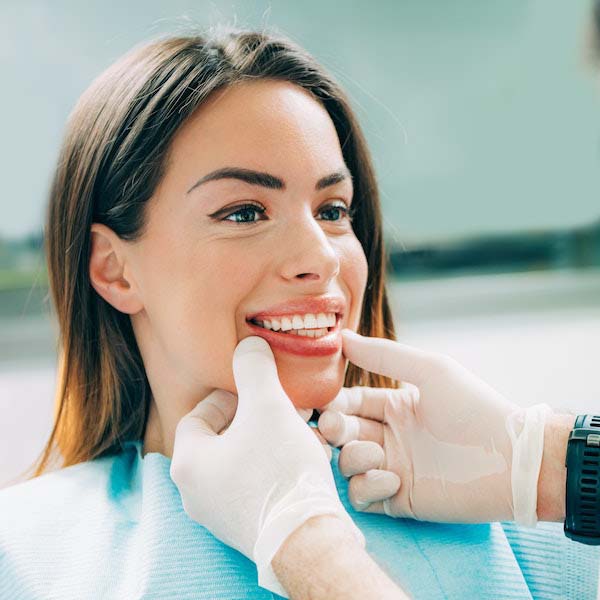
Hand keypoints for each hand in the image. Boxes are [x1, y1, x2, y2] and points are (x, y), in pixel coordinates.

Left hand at [170, 335, 363, 595]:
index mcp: (188, 463)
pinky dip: (272, 464)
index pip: (198, 415)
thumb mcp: (267, 405)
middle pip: (221, 438)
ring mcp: (218, 514)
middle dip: (252, 417)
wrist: (306, 538)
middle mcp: (195, 493)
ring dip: (265, 439)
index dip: (228, 397)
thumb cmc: (280, 469)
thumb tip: (248, 344)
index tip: (254, 392)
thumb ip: (253, 368)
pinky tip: (299, 456)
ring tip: (295, 428)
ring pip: (240, 460)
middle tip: (278, 407)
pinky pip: (252, 484)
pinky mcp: (243, 527)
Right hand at [317, 329, 552, 524]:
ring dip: (353, 457)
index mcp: (394, 406)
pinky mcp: (399, 499)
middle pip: (341, 432)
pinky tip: (393, 479)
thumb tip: (342, 336)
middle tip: (332, 427)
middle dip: (331, 429)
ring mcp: (393, 468)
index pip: (350, 402)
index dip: (333, 402)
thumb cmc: (473, 408)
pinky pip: (362, 495)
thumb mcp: (430, 370)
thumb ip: (383, 354)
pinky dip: (368, 487)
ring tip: (377, 455)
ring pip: (347, 463)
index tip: (322, 403)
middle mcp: (390, 436)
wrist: (511, 460)